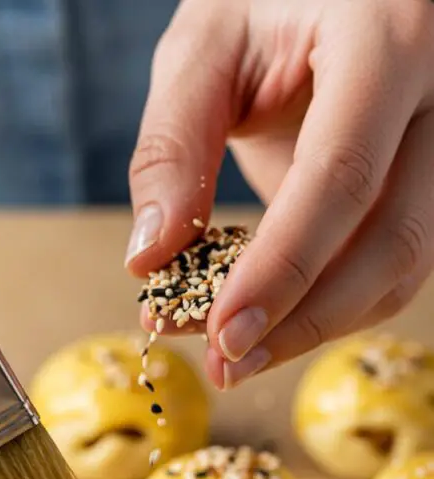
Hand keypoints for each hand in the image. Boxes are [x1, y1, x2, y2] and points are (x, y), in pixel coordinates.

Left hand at [127, 0, 433, 388]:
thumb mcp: (202, 46)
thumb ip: (171, 146)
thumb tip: (150, 259)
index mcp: (387, 36)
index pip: (342, 175)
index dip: (284, 267)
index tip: (225, 334)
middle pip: (392, 239)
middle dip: (304, 321)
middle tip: (225, 365)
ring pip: (404, 264)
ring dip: (317, 326)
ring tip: (236, 357)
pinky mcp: (430, 179)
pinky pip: (394, 260)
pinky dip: (328, 304)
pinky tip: (271, 321)